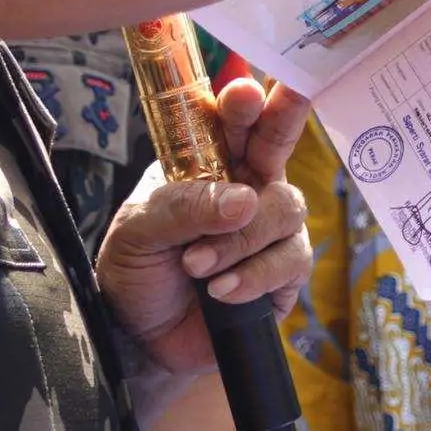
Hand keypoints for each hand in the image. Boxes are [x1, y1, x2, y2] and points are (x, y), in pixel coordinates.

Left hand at [97, 75, 316, 377]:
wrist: (140, 339)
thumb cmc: (137, 273)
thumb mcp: (138, 232)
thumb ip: (183, 208)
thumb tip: (242, 200)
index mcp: (206, 165)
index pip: (229, 122)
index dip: (242, 103)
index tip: (240, 91)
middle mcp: (246, 187)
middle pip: (279, 141)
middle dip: (286, 115)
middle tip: (294, 94)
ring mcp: (269, 230)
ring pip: (285, 209)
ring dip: (240, 238)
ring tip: (195, 264)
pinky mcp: (283, 274)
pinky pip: (289, 261)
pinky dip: (252, 275)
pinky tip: (220, 292)